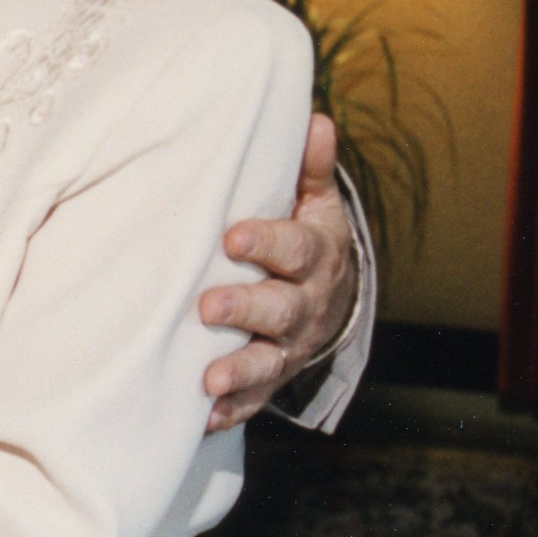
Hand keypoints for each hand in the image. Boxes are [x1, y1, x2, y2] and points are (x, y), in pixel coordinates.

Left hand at [200, 110, 360, 429]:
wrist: (333, 301)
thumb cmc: (307, 239)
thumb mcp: (316, 202)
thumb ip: (309, 168)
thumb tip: (316, 119)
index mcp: (316, 255)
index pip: (296, 247)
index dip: (267, 243)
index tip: (233, 236)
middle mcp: (306, 305)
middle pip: (281, 309)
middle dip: (247, 308)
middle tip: (209, 306)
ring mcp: (290, 347)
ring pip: (269, 361)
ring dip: (239, 371)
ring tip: (208, 380)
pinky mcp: (272, 378)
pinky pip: (255, 399)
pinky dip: (232, 410)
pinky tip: (203, 417)